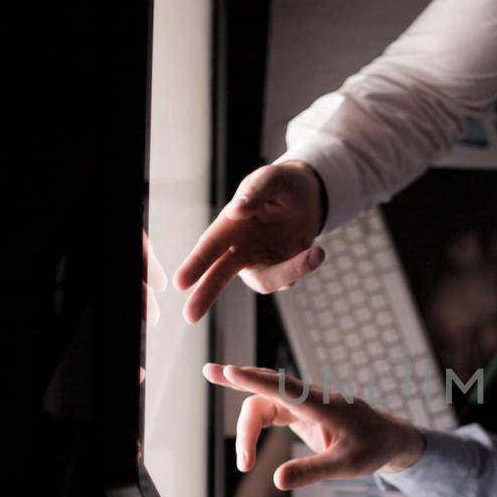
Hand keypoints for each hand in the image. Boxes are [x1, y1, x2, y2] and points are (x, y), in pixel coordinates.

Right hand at [173, 160, 326, 322]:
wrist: (309, 197)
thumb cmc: (281, 186)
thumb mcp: (271, 179)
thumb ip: (255, 192)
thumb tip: (237, 211)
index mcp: (230, 226)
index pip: (210, 246)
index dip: (195, 264)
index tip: (179, 283)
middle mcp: (240, 249)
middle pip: (219, 275)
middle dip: (205, 295)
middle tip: (189, 316)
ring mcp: (261, 264)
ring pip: (267, 281)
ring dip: (292, 271)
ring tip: (317, 252)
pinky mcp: (282, 272)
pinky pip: (291, 276)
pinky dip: (305, 264)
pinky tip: (314, 250)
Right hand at [203, 363, 424, 488]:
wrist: (387, 439)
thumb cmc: (371, 449)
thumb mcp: (347, 466)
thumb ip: (313, 471)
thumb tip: (277, 480)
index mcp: (323, 406)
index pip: (284, 388)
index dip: (256, 379)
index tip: (229, 370)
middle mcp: (310, 399)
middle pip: (267, 389)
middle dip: (238, 380)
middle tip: (207, 372)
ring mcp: (303, 403)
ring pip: (264, 402)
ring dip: (248, 429)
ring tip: (245, 464)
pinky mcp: (300, 411)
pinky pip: (269, 408)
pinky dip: (254, 426)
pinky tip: (245, 445)